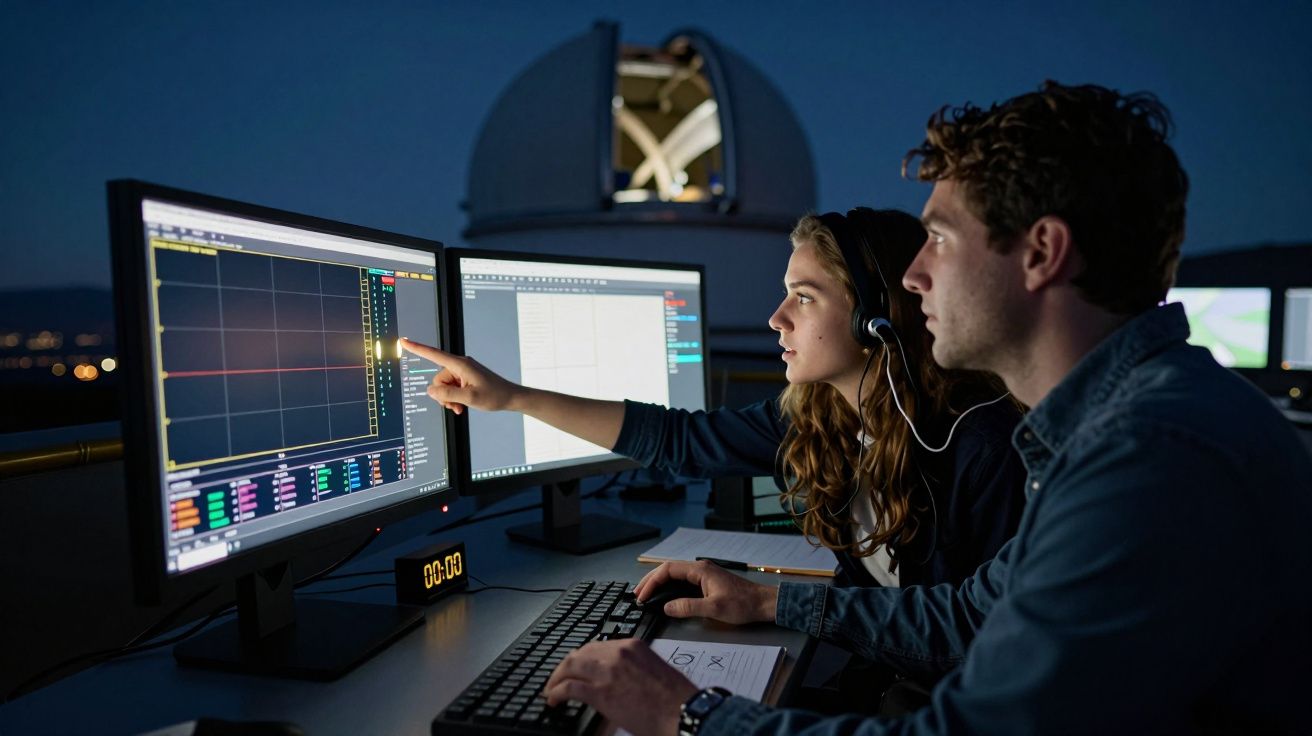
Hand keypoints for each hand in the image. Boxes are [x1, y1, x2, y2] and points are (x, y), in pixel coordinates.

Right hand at [398, 338, 518, 414]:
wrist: (510, 398)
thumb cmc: (494, 396)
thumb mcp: (469, 398)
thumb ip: (447, 395)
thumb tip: (430, 391)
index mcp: (460, 364)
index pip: (433, 354)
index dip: (417, 348)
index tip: (403, 341)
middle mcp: (459, 365)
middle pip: (437, 379)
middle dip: (443, 395)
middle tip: (455, 407)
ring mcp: (462, 372)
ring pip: (444, 386)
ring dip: (449, 399)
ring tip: (461, 408)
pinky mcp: (465, 378)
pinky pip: (451, 388)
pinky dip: (454, 398)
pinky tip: (462, 406)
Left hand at [543, 639, 697, 735]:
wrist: (682, 712)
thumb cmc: (676, 698)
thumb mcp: (653, 671)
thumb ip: (633, 668)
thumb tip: (617, 679)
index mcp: (632, 645)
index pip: (597, 646)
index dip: (582, 659)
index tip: (576, 668)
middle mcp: (617, 653)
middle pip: (579, 654)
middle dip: (565, 667)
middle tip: (558, 678)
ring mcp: (607, 671)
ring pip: (570, 667)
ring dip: (556, 679)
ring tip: (551, 690)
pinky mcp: (600, 692)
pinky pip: (569, 687)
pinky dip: (557, 692)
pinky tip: (554, 700)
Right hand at [634, 560, 778, 624]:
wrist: (763, 604)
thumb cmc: (743, 604)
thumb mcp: (714, 608)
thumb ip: (688, 607)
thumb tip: (666, 607)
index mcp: (700, 570)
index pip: (668, 570)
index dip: (652, 582)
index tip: (642, 596)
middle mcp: (700, 569)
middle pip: (668, 570)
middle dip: (651, 581)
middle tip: (637, 595)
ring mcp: (703, 575)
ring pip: (674, 575)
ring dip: (659, 584)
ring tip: (645, 595)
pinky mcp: (706, 583)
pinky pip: (682, 581)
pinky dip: (669, 587)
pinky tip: (664, 596)